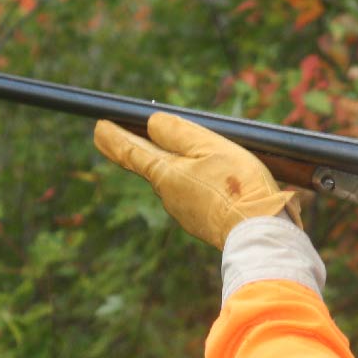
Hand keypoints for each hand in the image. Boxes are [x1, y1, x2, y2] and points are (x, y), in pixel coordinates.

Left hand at [94, 113, 301, 249]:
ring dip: (182, 167)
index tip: (98, 128)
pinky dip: (201, 183)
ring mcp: (185, 212)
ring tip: (195, 154)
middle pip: (155, 166)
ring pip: (178, 181)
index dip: (114, 139)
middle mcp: (169, 195)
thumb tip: (151, 124)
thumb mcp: (209, 147)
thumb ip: (177, 133)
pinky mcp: (203, 222)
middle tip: (135, 133)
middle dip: (148, 149)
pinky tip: (220, 181)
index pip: (131, 152)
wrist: (259, 233)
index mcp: (166, 173)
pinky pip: (195, 195)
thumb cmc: (237, 186)